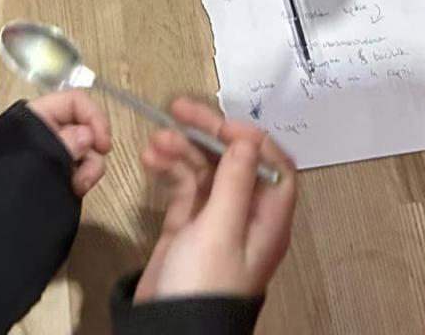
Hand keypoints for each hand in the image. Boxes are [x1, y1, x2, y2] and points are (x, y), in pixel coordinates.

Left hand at [27, 90, 111, 197]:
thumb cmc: (6, 181)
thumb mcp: (39, 158)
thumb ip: (67, 144)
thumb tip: (88, 135)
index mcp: (38, 116)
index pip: (75, 101)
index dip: (94, 117)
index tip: (104, 146)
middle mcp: (46, 130)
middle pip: (84, 126)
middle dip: (92, 150)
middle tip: (87, 176)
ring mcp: (51, 154)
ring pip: (84, 150)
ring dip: (88, 168)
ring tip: (78, 188)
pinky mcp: (54, 174)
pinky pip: (77, 168)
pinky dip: (81, 178)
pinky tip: (74, 191)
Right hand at [135, 99, 294, 302]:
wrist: (168, 333)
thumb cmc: (203, 288)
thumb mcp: (221, 230)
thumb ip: (235, 182)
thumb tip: (249, 140)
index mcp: (266, 220)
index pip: (273, 166)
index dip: (252, 140)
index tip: (222, 125)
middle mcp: (244, 216)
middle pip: (234, 161)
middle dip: (208, 134)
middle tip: (178, 111)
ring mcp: (214, 220)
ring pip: (204, 169)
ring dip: (182, 149)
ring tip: (156, 141)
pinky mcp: (186, 226)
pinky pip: (182, 185)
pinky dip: (168, 168)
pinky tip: (151, 159)